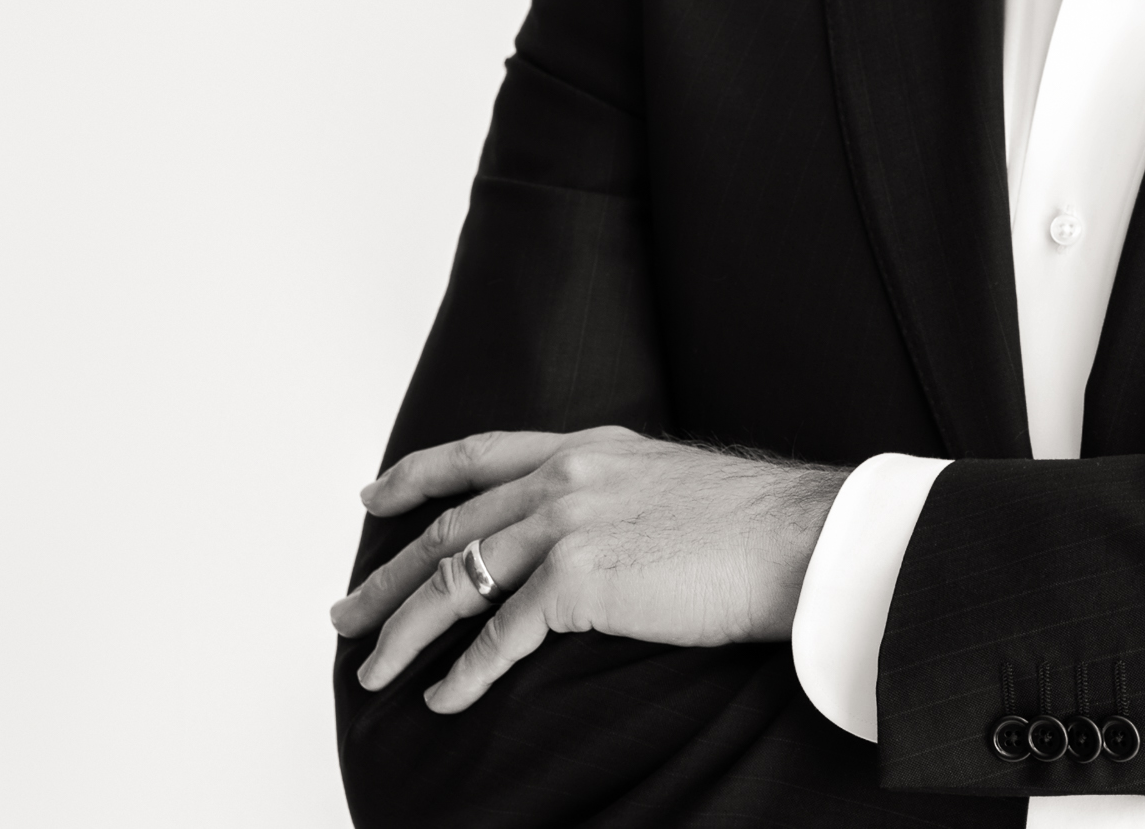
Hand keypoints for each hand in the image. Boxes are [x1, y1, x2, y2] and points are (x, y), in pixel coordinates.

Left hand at [328, 425, 847, 712]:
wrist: (798, 538)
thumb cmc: (753, 527)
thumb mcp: (667, 484)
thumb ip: (613, 497)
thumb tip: (589, 541)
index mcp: (588, 447)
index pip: (479, 455)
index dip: (416, 477)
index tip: (374, 498)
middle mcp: (568, 474)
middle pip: (451, 529)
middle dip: (389, 578)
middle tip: (345, 615)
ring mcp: (570, 522)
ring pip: (459, 582)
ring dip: (406, 633)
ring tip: (374, 672)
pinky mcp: (581, 579)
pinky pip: (500, 635)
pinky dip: (465, 673)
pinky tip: (445, 698)